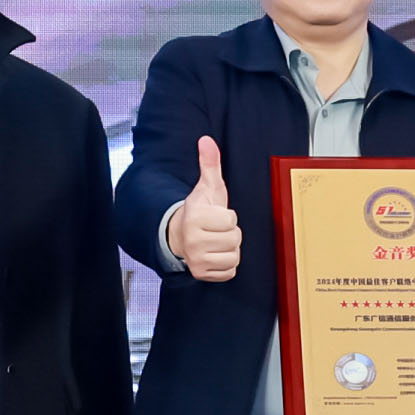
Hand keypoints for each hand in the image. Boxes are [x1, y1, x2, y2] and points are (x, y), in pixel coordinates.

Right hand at [172, 136, 241, 282]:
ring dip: (230, 248)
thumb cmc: (198, 211)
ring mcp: (196, 260)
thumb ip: (210, 163)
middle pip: (235, 238)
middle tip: (216, 229)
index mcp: (195, 217)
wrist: (179, 235)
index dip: (227, 216)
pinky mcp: (201, 274)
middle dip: (230, 232)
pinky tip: (216, 254)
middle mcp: (193, 241)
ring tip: (217, 241)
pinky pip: (230, 271)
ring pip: (234, 256)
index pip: (230, 219)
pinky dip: (227, 264)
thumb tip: (207, 140)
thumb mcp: (206, 186)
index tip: (215, 215)